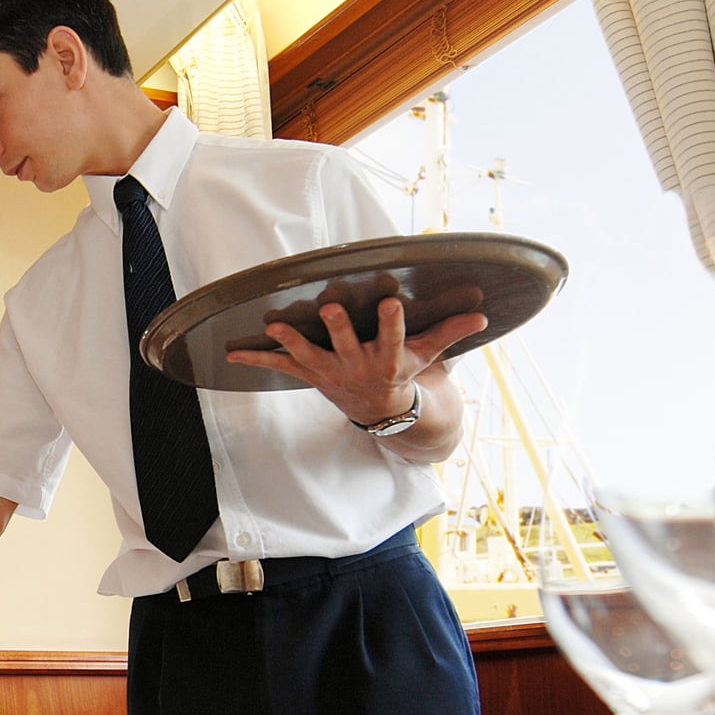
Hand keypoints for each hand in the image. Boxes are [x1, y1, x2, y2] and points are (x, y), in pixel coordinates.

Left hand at [225, 296, 485, 424]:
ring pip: (309, 354)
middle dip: (339, 328)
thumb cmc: (403, 373)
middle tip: (331, 309)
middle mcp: (356, 364)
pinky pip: (279, 367)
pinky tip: (231, 355)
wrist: (381, 413)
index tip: (392, 300)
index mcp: (387, 357)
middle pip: (347, 344)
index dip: (392, 320)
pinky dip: (256, 360)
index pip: (392, 335)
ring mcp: (329, 370)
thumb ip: (449, 332)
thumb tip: (483, 316)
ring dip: (291, 341)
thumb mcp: (427, 355)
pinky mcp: (309, 374)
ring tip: (274, 327)